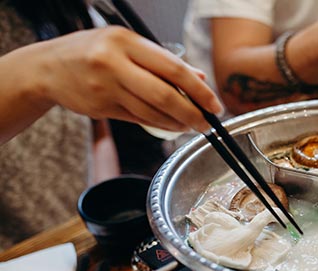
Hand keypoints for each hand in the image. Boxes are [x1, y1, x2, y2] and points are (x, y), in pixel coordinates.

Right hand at [30, 26, 222, 131]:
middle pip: (164, 93)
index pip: (172, 67)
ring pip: (152, 111)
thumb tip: (199, 77)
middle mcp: (113, 62)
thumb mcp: (126, 45)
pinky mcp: (101, 107)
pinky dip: (160, 125)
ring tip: (192, 125)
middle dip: (192, 111)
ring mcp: (105, 87)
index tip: (214, 102)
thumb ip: (162, 61)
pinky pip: (139, 120)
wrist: (47, 68)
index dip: (198, 88)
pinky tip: (172, 126)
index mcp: (125, 41)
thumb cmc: (93, 53)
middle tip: (207, 122)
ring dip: (177, 122)